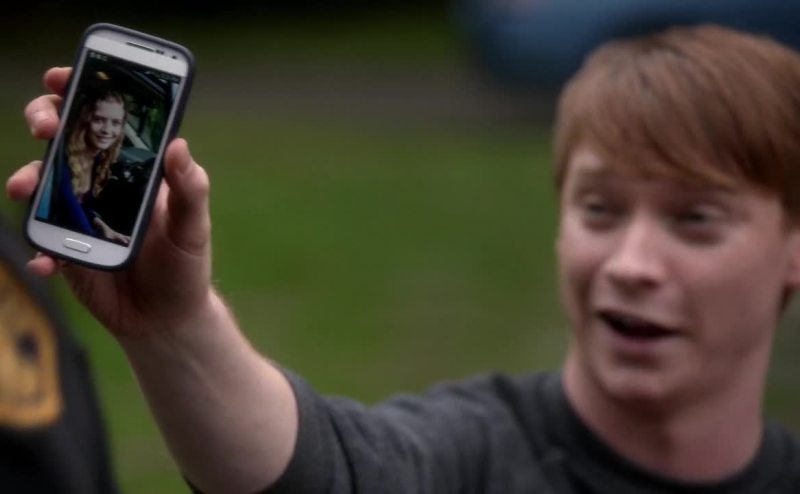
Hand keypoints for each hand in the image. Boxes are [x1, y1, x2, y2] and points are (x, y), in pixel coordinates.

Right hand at [7, 67, 212, 339]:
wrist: (165, 319)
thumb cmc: (185, 265)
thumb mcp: (194, 227)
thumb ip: (191, 189)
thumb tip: (179, 145)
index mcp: (134, 171)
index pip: (105, 121)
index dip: (82, 92)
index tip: (64, 76)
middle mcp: (101, 185)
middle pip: (63, 140)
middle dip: (45, 120)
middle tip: (46, 127)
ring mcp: (78, 215)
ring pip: (41, 185)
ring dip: (27, 179)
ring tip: (25, 188)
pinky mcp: (65, 250)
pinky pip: (42, 242)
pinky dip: (39, 250)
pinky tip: (46, 262)